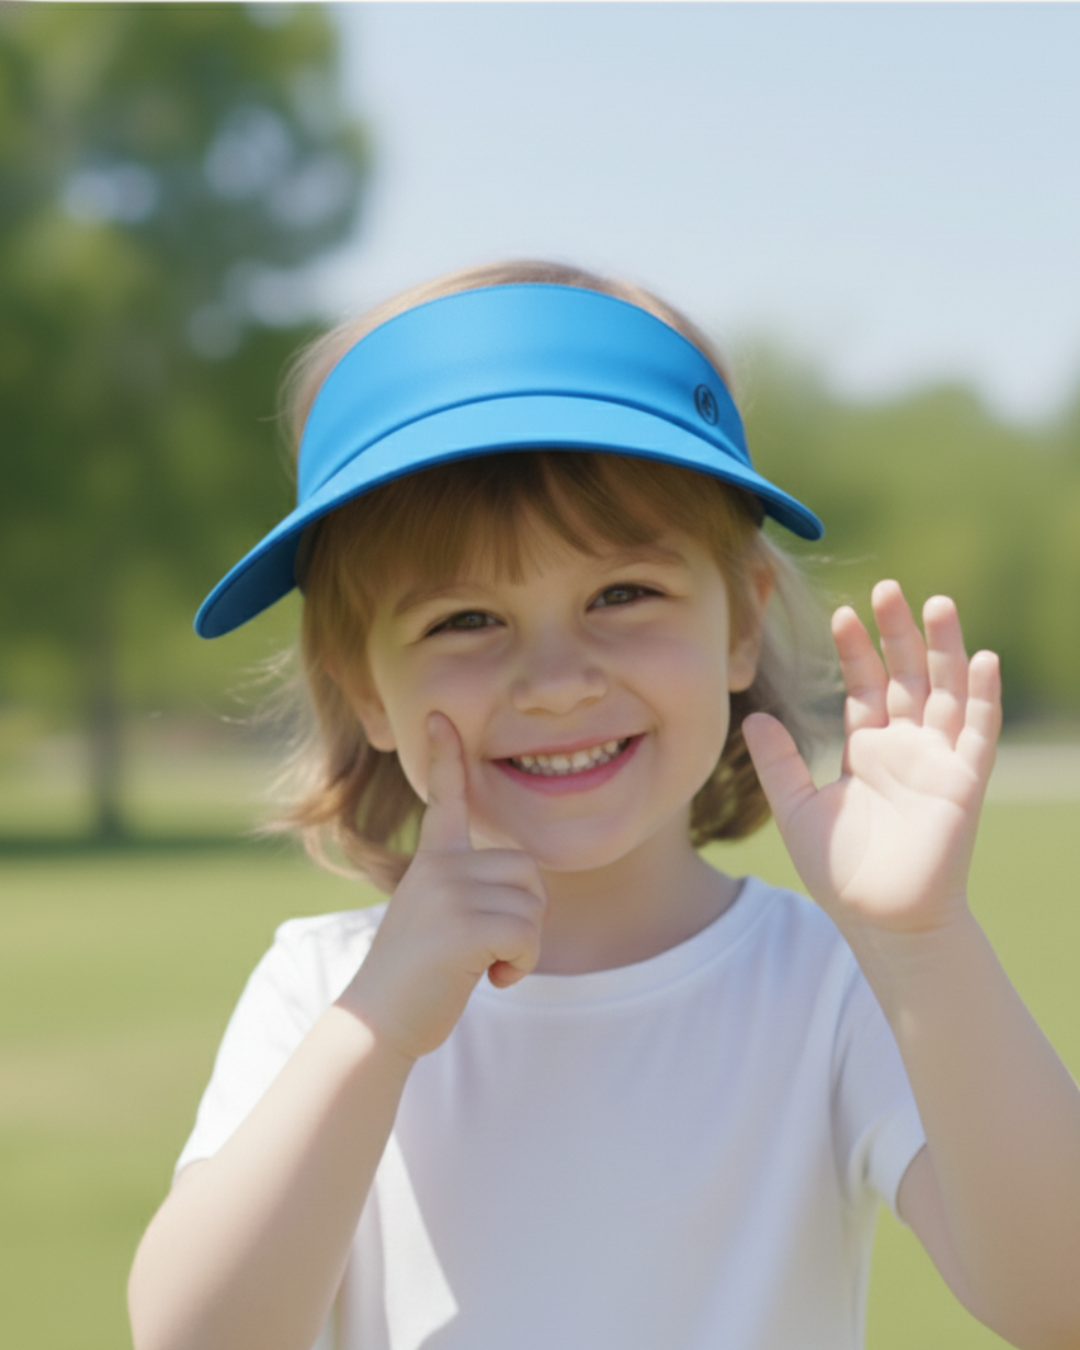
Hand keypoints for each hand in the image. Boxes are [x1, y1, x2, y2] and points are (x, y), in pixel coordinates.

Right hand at [340, 712, 546, 1061]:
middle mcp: (439, 867)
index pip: (445, 799)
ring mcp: (449, 893)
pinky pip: (528, 936)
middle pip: (527, 870)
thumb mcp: (434, 918)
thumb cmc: (414, 979)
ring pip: (533, 906)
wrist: (376, 1023)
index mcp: (431, 862)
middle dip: (526, 916)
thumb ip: (467, 891)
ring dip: (523, 946)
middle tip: (487, 948)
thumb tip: (523, 888)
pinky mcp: (465, 926)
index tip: (442, 716)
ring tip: (481, 964)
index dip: (446, 758)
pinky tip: (486, 979)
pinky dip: (520, 966)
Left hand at [743, 581, 1001, 937]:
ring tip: (937, 603)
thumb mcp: (796, 808)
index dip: (855, 651)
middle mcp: (905, 748)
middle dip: (897, 634)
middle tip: (887, 588)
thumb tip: (753, 717)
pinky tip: (982, 658)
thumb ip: (778, 762)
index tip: (842, 613)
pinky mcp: (964, 782)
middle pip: (905, 677)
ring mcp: (938, 762)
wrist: (881, 920)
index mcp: (867, 751)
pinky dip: (982, 695)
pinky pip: (978, 731)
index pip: (864, 687)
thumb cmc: (841, 872)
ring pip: (945, 692)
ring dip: (944, 649)